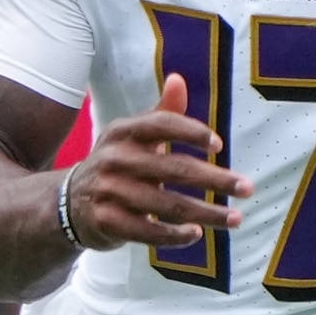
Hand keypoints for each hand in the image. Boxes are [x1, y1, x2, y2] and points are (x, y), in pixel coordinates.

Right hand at [54, 73, 247, 250]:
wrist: (68, 202)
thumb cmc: (116, 165)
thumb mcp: (132, 137)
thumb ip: (161, 113)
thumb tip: (179, 79)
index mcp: (123, 132)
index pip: (161, 125)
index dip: (191, 133)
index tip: (219, 146)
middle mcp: (114, 159)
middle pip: (174, 169)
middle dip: (216, 180)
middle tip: (246, 188)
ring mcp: (108, 191)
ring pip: (167, 204)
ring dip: (206, 214)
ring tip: (234, 218)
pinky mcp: (106, 221)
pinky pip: (147, 231)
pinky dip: (174, 235)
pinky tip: (196, 234)